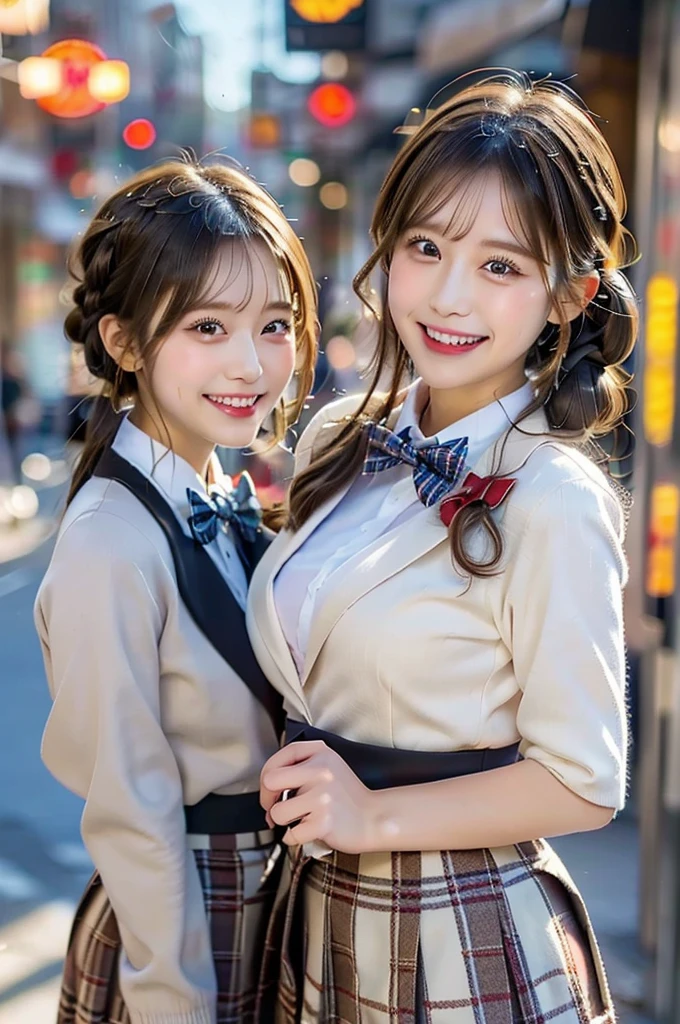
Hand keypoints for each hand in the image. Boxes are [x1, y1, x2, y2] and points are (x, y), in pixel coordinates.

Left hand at [260, 741, 378, 853]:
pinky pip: (291, 834)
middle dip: (266, 799)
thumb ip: (300, 765)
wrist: (375, 817)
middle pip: (270, 781)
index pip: (278, 759)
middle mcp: (321, 772)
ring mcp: (322, 797)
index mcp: (320, 753)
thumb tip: (267, 784)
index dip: (267, 776)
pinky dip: (295, 838)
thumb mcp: (328, 766)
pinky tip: (309, 831)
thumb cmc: (347, 796)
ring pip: (278, 813)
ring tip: (300, 819)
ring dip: (283, 822)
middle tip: (274, 807)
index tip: (271, 790)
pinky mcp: (324, 822)